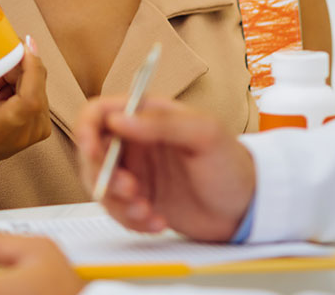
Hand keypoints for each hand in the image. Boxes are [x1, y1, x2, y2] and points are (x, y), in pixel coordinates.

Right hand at [0, 43, 51, 178]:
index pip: (30, 97)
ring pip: (37, 83)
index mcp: (3, 130)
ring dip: (16, 73)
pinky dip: (20, 81)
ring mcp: (38, 130)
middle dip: (16, 63)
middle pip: (34, 83)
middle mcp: (27, 132)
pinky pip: (38, 89)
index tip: (23, 43)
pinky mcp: (41, 124)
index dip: (32, 67)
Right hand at [76, 97, 255, 240]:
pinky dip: (130, 220)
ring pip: (100, 185)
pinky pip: (117, 211)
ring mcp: (136, 171)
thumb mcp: (203, 134)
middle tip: (131, 190)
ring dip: (117, 203)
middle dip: (104, 174)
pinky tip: (157, 222)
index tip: (92, 151)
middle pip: (93, 152)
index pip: (100, 112)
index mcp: (147, 114)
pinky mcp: (140, 200)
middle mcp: (136, 141)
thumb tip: (117, 118)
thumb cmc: (231, 162)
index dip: (87, 129)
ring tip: (147, 211)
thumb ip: (160, 124)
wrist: (247, 208)